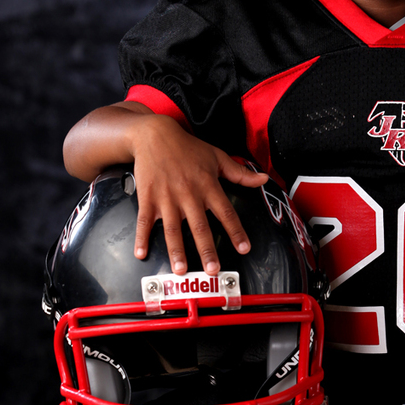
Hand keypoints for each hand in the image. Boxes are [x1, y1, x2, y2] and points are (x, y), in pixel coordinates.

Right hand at [129, 114, 267, 274]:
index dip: (236, 231)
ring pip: (173, 228)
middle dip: (206, 249)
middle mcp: (189, 194)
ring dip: (176, 250)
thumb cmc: (188, 147)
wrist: (155, 134)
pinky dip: (141, 238)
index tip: (244, 248)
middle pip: (200, 226)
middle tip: (212, 269)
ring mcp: (166, 197)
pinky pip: (144, 221)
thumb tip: (263, 179)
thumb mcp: (217, 157)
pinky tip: (140, 254)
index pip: (226, 212)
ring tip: (181, 269)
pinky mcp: (148, 198)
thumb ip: (241, 173)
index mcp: (208, 185)